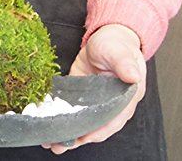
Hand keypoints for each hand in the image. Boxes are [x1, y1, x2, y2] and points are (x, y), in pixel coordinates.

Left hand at [43, 24, 145, 154]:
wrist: (106, 37)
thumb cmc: (117, 44)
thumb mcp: (119, 51)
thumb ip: (124, 63)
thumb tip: (133, 76)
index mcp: (126, 99)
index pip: (113, 121)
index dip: (98, 131)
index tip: (83, 137)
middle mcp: (111, 106)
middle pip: (95, 128)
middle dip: (78, 138)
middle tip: (59, 144)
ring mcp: (94, 103)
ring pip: (82, 125)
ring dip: (67, 135)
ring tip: (50, 143)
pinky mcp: (81, 98)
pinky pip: (72, 113)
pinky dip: (61, 121)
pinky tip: (48, 127)